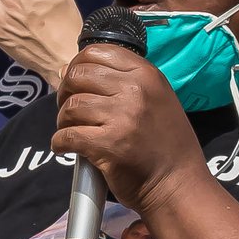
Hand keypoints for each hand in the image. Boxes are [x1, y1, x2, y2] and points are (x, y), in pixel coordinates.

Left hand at [51, 40, 212, 218]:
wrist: (179, 186)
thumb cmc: (166, 146)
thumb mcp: (155, 101)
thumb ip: (118, 81)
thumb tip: (67, 70)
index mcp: (147, 75)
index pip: (97, 52)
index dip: (78, 65)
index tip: (75, 83)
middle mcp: (135, 90)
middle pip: (78, 76)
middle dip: (65, 92)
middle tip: (69, 110)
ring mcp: (122, 116)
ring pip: (71, 106)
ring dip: (63, 120)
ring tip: (71, 130)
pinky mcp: (108, 144)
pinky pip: (67, 135)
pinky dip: (60, 142)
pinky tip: (65, 148)